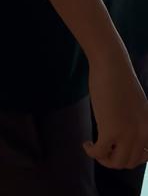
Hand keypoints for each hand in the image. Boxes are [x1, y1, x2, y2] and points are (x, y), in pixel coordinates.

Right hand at [86, 53, 147, 168]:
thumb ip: (136, 122)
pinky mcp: (110, 131)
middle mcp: (143, 134)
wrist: (111, 64)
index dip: (130, 158)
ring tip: (95, 148)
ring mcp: (127, 134)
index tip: (117, 150)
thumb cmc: (120, 79)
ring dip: (103, 159)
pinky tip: (86, 144)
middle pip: (129, 162)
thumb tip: (125, 136)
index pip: (145, 157)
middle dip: (115, 159)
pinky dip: (91, 152)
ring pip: (116, 163)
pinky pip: (99, 153)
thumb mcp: (137, 106)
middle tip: (103, 149)